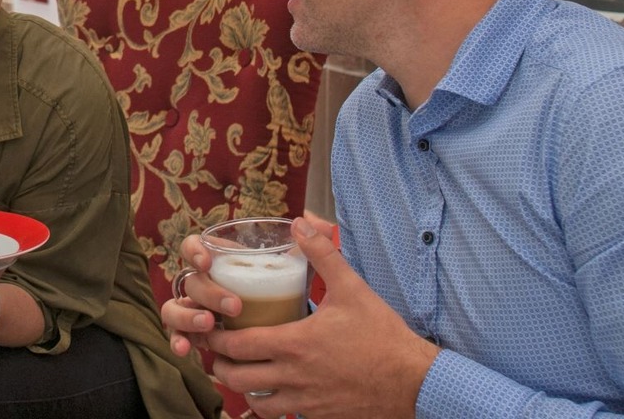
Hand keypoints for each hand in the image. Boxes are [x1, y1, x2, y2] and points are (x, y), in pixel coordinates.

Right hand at [163, 211, 335, 353]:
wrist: (291, 336)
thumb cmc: (288, 296)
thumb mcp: (301, 272)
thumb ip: (313, 246)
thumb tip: (312, 223)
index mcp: (220, 261)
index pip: (194, 247)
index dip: (194, 251)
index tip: (208, 263)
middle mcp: (203, 284)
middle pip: (190, 282)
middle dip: (208, 293)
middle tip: (235, 306)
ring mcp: (196, 309)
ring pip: (175, 308)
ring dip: (186, 316)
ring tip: (208, 326)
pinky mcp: (197, 335)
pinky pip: (180, 336)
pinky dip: (179, 341)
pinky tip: (187, 350)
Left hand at [204, 218, 436, 418]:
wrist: (414, 381)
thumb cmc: (382, 335)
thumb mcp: (352, 288)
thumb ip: (323, 254)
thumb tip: (301, 223)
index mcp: (294, 345)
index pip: (237, 345)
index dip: (215, 337)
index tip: (209, 325)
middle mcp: (294, 377)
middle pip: (236, 378)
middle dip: (220, 364)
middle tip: (217, 349)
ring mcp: (305, 402)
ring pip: (256, 404)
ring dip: (242, 388)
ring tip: (241, 371)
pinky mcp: (319, 417)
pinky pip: (282, 417)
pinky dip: (269, 406)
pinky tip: (272, 391)